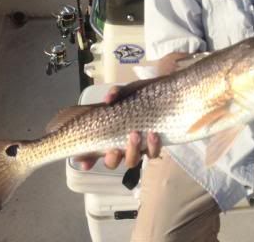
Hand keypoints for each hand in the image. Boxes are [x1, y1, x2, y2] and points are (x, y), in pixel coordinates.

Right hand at [74, 52, 186, 170]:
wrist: (168, 95)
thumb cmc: (143, 95)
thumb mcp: (128, 91)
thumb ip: (117, 93)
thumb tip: (109, 99)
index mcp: (110, 134)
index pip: (94, 151)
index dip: (87, 160)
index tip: (85, 162)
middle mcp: (122, 145)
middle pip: (112, 162)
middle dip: (112, 158)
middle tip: (113, 148)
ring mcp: (138, 147)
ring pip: (131, 161)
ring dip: (131, 151)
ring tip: (135, 135)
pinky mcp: (154, 146)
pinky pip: (152, 154)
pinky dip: (152, 147)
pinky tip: (153, 134)